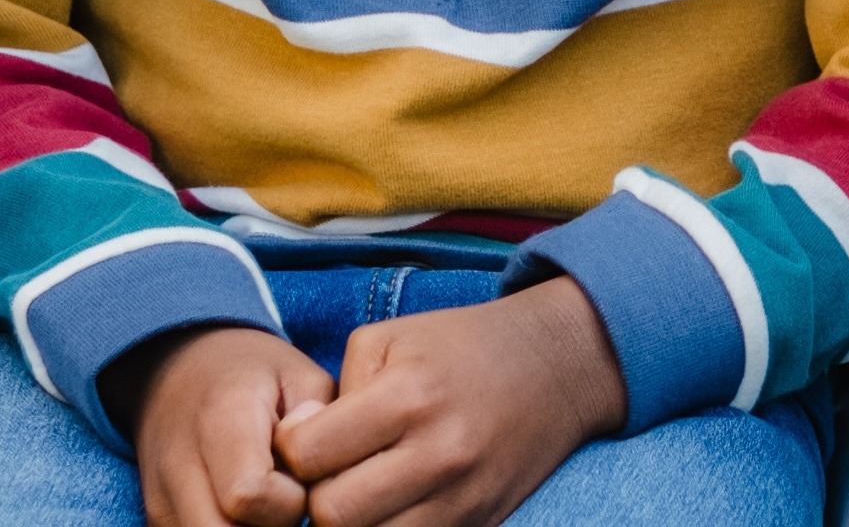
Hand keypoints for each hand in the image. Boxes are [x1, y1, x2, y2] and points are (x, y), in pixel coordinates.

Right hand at [131, 326, 331, 526]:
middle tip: (286, 501)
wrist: (181, 367)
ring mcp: (159, 495)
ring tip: (266, 505)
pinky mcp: (156, 516)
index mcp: (222, 417)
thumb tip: (328, 476)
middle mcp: (178, 462)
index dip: (289, 501)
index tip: (300, 479)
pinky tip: (245, 512)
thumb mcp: (301, 377)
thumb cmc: (254, 375)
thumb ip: (324, 424)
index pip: (249, 494)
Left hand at [270, 278, 625, 526]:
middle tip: (329, 475)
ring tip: (360, 493)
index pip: (307, 457)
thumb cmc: (461, 346)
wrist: (558, 366)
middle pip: (332, 516)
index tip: (306, 439)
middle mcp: (437, 455)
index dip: (291, 452)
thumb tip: (296, 449)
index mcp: (407, 397)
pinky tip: (391, 505)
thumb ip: (335, 391)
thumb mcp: (389, 339)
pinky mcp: (480, 524)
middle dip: (316, 499)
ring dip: (354, 523)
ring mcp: (462, 499)